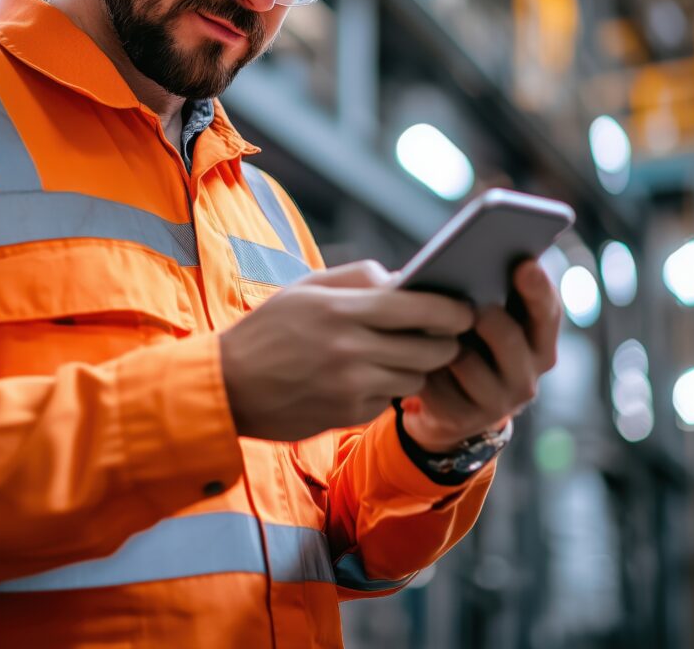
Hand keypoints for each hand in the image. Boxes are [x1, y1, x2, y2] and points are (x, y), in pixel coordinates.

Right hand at [220, 260, 473, 441]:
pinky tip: (366, 377)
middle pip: (430, 349)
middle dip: (444, 342)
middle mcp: (352, 350)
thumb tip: (403, 281)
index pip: (419, 309)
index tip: (465, 310)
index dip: (452, 310)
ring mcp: (351, 387)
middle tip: (443, 335)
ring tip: (400, 354)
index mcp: (342, 310)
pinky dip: (387, 389)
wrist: (228, 385)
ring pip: (415, 377)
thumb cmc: (269, 329)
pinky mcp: (348, 415)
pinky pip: (389, 400)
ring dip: (416, 366)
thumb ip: (358, 278)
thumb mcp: (306, 288)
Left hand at [400, 260, 560, 451]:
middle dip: (486, 317)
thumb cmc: (464, 341)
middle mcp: (527, 375)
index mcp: (538, 342)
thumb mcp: (477, 318)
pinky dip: (423, 367)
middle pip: (509, 338)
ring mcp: (498, 402)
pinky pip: (437, 384)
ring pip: (466, 362)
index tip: (524, 264)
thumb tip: (417, 267)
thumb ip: (472, 288)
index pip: (548, 312)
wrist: (451, 404)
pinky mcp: (464, 419)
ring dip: (445, 342)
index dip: (537, 288)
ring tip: (428, 328)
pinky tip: (414, 358)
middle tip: (470, 304)